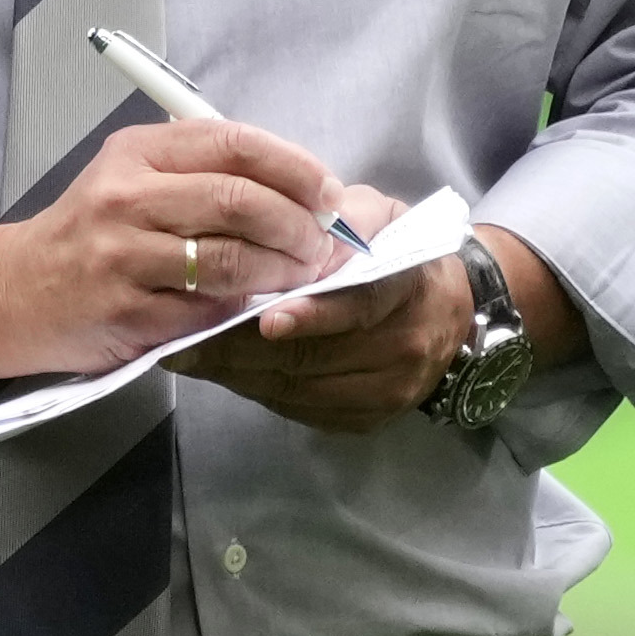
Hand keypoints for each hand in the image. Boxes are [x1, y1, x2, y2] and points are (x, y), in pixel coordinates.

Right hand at [0, 117, 347, 394]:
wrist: (7, 294)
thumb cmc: (85, 237)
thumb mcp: (129, 181)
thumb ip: (200, 176)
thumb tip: (298, 191)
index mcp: (136, 152)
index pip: (233, 143)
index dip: (294, 167)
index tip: (329, 193)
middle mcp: (125, 196)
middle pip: (239, 200)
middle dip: (298, 226)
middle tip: (324, 247)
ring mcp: (122, 256)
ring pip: (230, 260)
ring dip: (281, 273)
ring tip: (303, 279)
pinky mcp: (124, 311)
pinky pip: (205, 311)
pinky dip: (244, 312)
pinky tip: (259, 311)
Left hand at [179, 185, 464, 434]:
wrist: (449, 311)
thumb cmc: (398, 251)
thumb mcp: (380, 215)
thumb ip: (342, 218)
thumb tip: (295, 229)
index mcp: (409, 287)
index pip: (361, 304)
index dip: (314, 314)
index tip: (266, 319)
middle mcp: (406, 347)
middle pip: (316, 355)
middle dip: (243, 348)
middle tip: (185, 338)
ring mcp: (388, 391)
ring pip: (299, 388)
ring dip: (238, 374)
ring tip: (188, 355)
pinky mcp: (367, 420)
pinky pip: (299, 409)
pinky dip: (256, 390)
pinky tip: (222, 372)